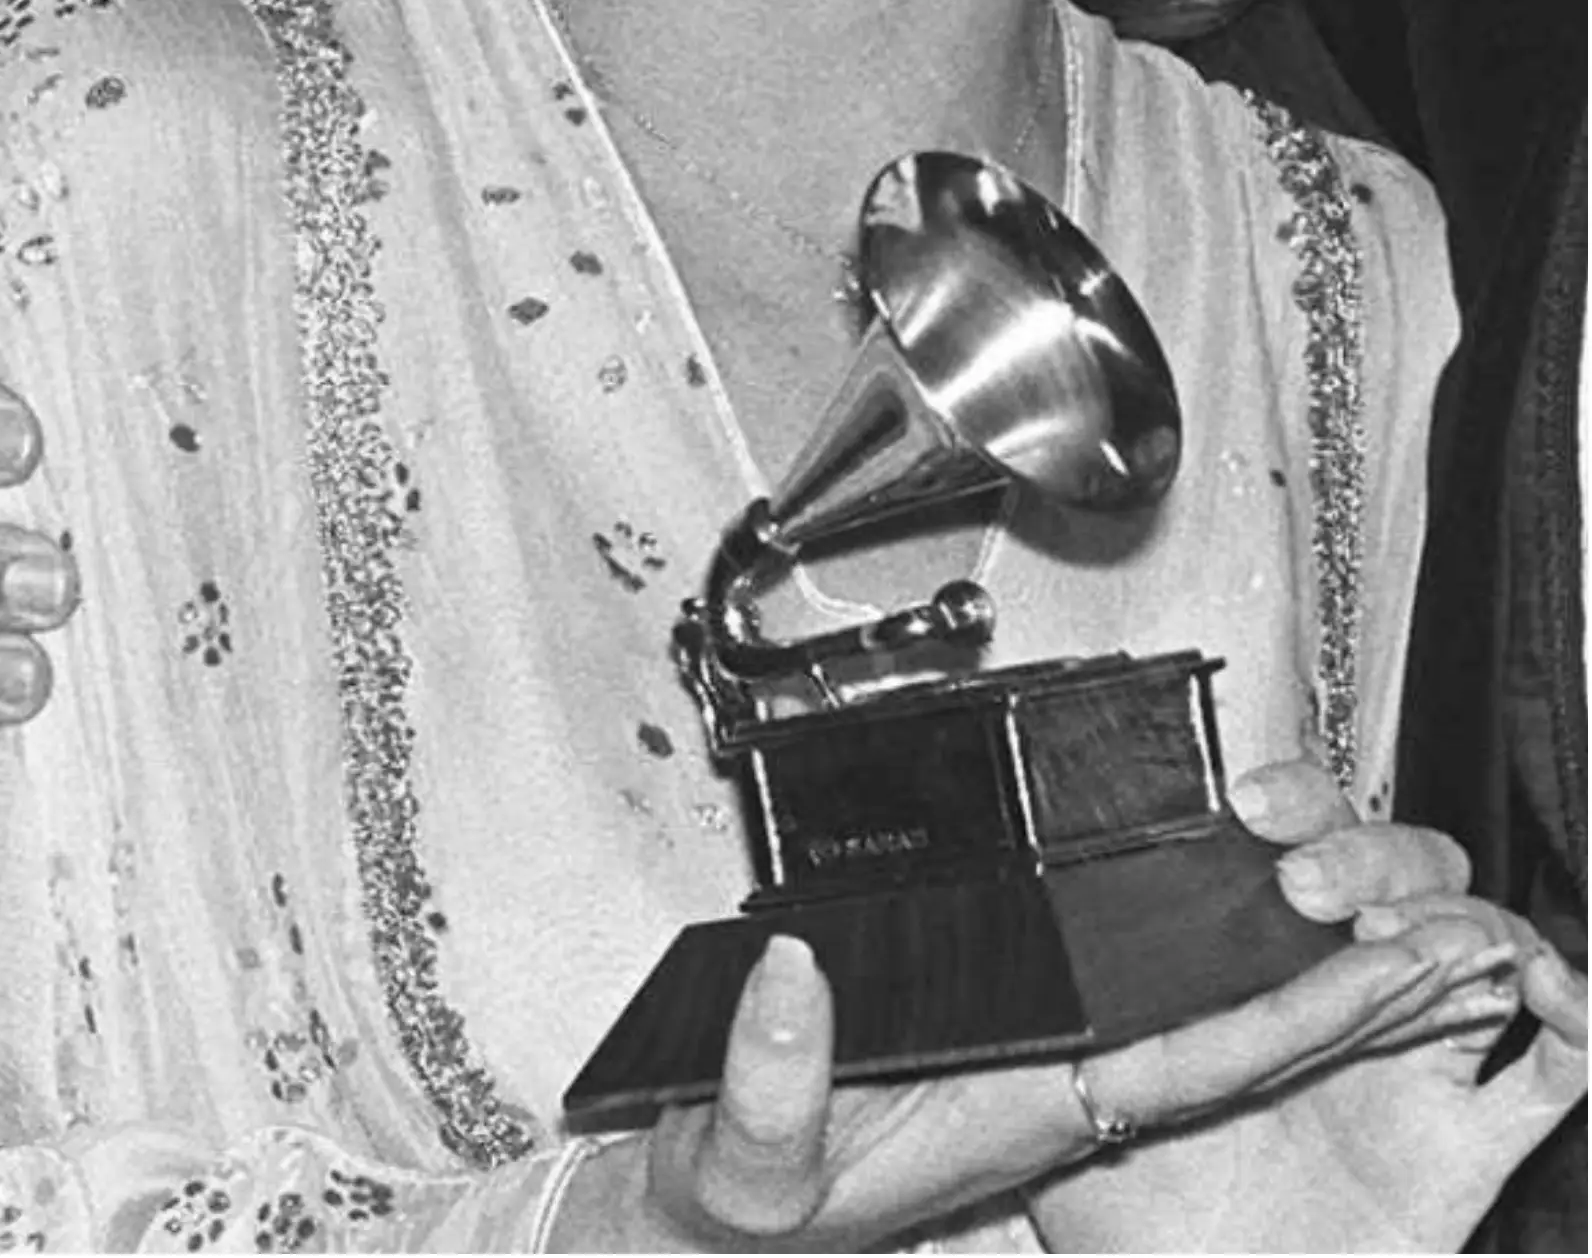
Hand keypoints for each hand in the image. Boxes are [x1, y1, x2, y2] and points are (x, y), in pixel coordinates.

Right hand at [553, 912, 1547, 1250]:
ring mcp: (1032, 1087)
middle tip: (1457, 940)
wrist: (704, 1237)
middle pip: (1232, 1051)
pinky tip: (1242, 951)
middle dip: (1350, 1004)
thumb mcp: (731, 1163)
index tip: (1387, 970)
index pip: (1186, 1067)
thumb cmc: (722, 1211)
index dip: (1294, 1021)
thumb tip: (796, 967)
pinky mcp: (1001, 1066)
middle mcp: (1048, 1105)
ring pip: (1198, 1033)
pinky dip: (1209, 986)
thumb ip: (764, 1080)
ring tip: (1394, 933)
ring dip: (1300, 990)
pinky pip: (1133, 1021)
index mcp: (1012, 1124)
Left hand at [1032, 787, 1585, 1251]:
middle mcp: (1339, 1008)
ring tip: (1418, 939)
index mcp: (1246, 976)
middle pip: (1403, 874)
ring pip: (1484, 947)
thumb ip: (1033, 1049)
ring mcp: (1411, 1071)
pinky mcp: (1465, 1150)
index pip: (1295, 850)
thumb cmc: (1132, 1226)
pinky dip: (1575, 1022)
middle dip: (1374, 856)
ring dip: (1465, 924)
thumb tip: (947, 980)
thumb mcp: (1055, 1109)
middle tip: (1313, 889)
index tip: (1252, 809)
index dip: (1297, 810)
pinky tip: (1547, 990)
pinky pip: (1558, 1072)